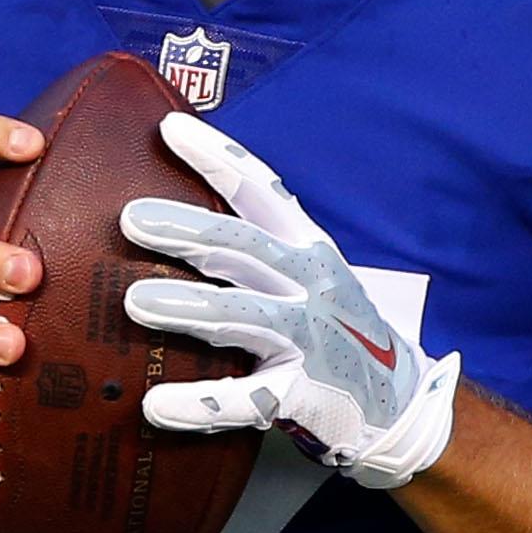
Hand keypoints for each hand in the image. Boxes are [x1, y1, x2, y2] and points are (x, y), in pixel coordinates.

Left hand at [118, 113, 458, 489]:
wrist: (399, 405)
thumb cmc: (334, 334)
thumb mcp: (307, 279)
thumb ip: (252, 254)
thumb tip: (172, 225)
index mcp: (308, 249)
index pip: (261, 191)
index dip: (218, 157)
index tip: (169, 127)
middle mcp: (312, 285)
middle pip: (245, 247)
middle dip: (189, 229)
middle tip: (132, 217)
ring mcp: (312, 339)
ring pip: (247, 315)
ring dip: (191, 308)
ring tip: (136, 302)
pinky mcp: (305, 394)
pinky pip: (247, 398)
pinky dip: (200, 404)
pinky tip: (156, 404)